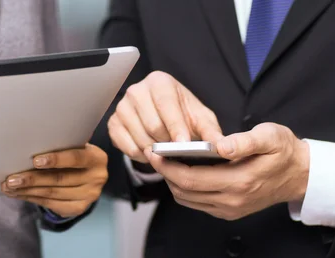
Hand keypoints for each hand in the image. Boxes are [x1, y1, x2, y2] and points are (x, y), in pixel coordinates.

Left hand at [1, 144, 107, 217]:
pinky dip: (32, 198)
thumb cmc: (74, 154)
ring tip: (8, 187)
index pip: (76, 158)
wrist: (88, 175)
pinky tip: (18, 194)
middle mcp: (97, 178)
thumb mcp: (75, 146)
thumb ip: (61, 144)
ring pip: (52, 193)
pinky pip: (51, 204)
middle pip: (60, 179)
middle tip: (11, 179)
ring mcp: (89, 195)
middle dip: (32, 179)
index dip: (56, 159)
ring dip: (27, 190)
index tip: (35, 161)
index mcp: (96, 158)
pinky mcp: (79, 208)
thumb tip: (28, 143)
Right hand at [108, 71, 222, 162]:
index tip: (183, 144)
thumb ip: (211, 131)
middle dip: (167, 142)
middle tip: (177, 151)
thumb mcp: (201, 119)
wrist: (164, 117)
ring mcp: (122, 107)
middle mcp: (137, 90)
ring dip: (155, 151)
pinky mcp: (113, 123)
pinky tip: (150, 151)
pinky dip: (141, 155)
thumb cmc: (183, 115)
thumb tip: (222, 146)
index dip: (175, 126)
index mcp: (159, 81)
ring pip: (140, 137)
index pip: (166, 104)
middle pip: (152, 124)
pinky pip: (126, 147)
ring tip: (166, 151)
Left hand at [145, 123, 309, 219]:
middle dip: (165, 172)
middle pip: (184, 191)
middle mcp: (232, 200)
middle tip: (154, 154)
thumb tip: (220, 145)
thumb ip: (244, 141)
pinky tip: (183, 171)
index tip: (155, 152)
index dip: (169, 166)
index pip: (192, 178)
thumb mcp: (270, 137)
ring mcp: (230, 209)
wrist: (300, 175)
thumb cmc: (284, 152)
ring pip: (187, 200)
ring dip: (173, 182)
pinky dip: (185, 189)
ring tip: (166, 161)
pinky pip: (197, 203)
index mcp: (240, 181)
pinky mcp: (229, 211)